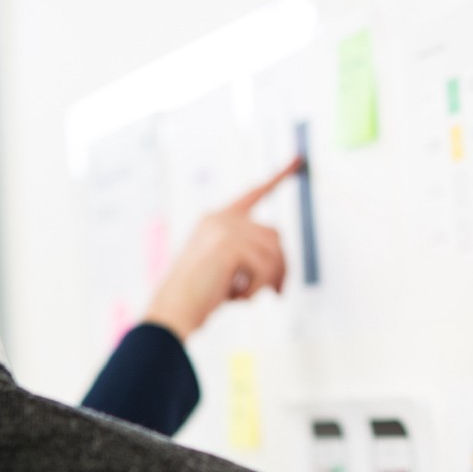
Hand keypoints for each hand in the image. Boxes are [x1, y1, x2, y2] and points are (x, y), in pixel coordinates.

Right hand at [142, 157, 302, 340]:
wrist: (174, 311)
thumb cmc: (198, 296)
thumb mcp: (226, 268)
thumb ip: (250, 255)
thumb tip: (283, 265)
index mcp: (217, 218)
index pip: (255, 193)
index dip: (279, 177)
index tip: (299, 160)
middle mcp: (221, 217)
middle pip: (275, 235)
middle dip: (281, 266)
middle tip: (278, 293)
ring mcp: (225, 228)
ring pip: (275, 253)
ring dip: (267, 281)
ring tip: (242, 296)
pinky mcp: (230, 244)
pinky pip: (266, 269)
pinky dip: (257, 290)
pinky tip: (235, 298)